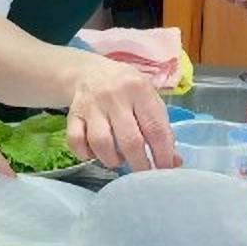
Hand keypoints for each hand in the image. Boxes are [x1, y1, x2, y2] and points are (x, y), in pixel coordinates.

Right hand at [67, 56, 174, 172]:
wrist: (91, 72)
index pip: (155, 128)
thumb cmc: (127, 90)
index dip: (162, 154)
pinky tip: (96, 154)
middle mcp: (115, 96)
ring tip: (119, 160)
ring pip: (101, 143)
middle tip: (143, 173)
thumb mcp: (149, 100)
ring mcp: (92, 105)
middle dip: (139, 164)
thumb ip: (161, 128)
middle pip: (129, 140)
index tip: (166, 170)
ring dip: (112, 160)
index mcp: (140, 90)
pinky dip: (86, 154)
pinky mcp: (72, 114)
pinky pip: (75, 141)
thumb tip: (173, 162)